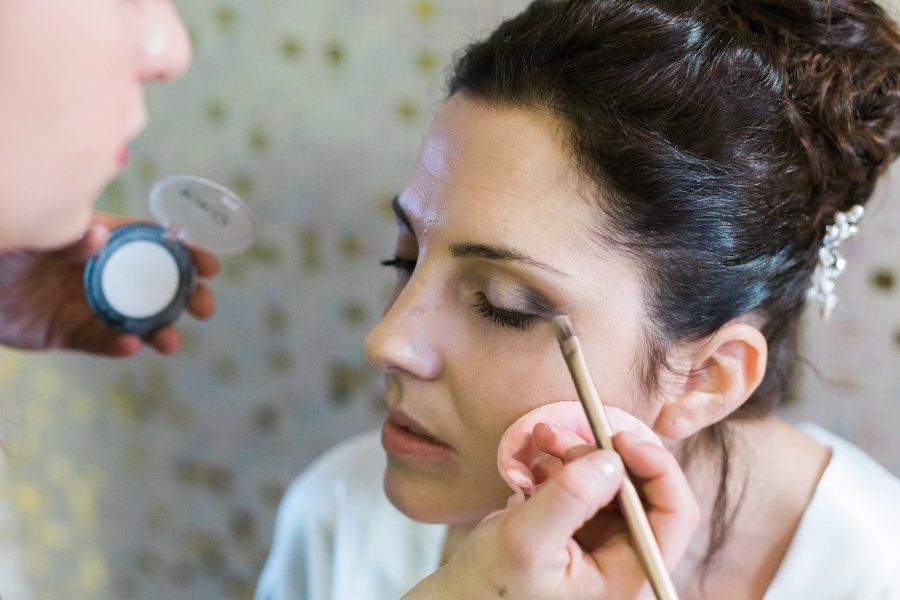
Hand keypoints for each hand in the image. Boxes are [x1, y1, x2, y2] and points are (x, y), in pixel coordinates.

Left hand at [0, 212, 218, 355]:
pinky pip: (99, 342)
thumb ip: (68, 238)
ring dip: (160, 331)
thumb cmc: (5, 246)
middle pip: (157, 285)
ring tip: (170, 343)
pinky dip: (116, 345)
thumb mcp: (37, 235)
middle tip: (205, 308)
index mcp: (103, 241)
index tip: (210, 266)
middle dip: (187, 297)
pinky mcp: (70, 333)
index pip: (154, 244)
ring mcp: (90, 305)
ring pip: (137, 320)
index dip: (186, 254)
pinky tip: (129, 346)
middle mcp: (105, 273)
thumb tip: (99, 237)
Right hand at [405, 429, 699, 599]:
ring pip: (612, 482)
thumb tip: (612, 459)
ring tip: (542, 439)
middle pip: (643, 491)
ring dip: (579, 454)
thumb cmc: (488, 589)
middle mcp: (623, 560)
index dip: (656, 468)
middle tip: (565, 436)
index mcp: (627, 577)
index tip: (619, 439)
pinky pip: (585, 486)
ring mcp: (600, 544)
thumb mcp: (525, 541)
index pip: (674, 516)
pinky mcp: (577, 530)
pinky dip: (563, 465)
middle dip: (606, 455)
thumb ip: (569, 499)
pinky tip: (536, 463)